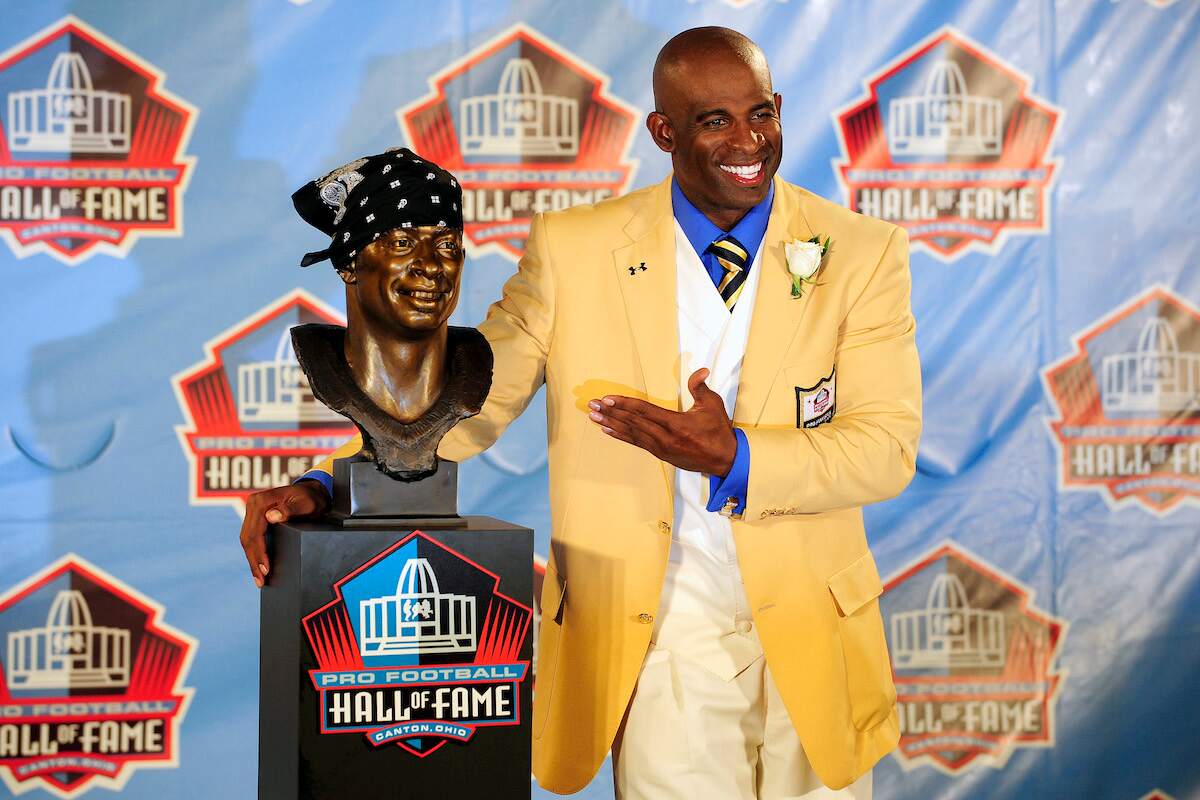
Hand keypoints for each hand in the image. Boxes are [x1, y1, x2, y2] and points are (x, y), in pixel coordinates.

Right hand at [239, 480, 329, 587]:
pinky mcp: (255, 518)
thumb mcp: (305, 504)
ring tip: (259, 579)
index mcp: (261, 501)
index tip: (266, 569)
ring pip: (246, 540)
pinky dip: (253, 553)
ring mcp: (252, 511)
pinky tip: (257, 567)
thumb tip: (271, 517)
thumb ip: (290, 510)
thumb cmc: (311, 498)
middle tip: (261, 581)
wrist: (312, 491)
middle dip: (254, 561)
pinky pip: (250, 537)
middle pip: (248, 538)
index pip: (256, 531)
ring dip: (252, 560)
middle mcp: (253, 504)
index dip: (260, 552)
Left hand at [588, 368, 735, 474]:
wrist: (725, 461)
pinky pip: (637, 443)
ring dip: (611, 424)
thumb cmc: (718, 431)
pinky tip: (608, 431)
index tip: (607, 399)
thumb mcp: (713, 405)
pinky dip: (621, 436)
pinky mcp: (661, 455)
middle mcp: (665, 438)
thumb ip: (700, 387)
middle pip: (632, 422)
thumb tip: (700, 370)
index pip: (644, 411)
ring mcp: (661, 448)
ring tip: (594, 417)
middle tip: (592, 405)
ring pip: (631, 434)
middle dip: (611, 413)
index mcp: (676, 424)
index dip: (624, 404)